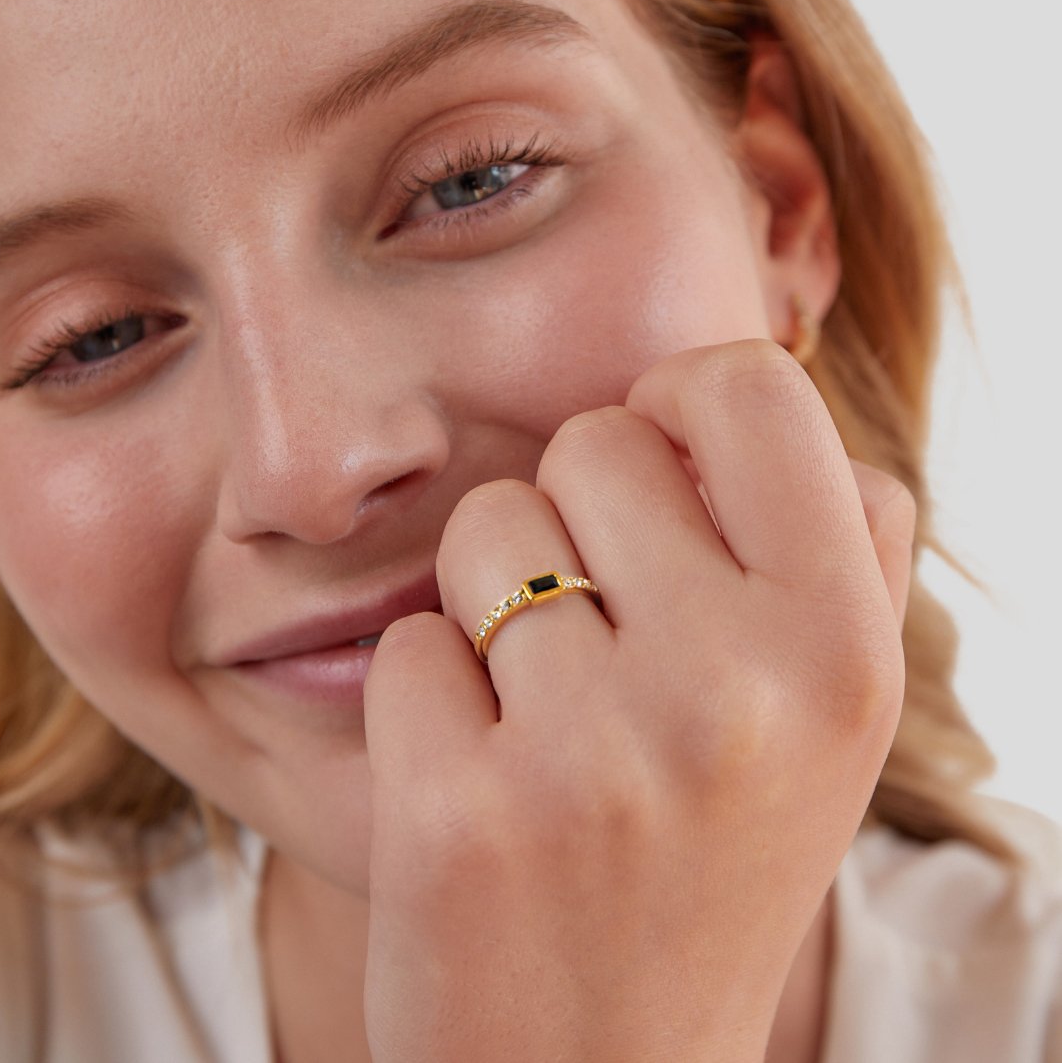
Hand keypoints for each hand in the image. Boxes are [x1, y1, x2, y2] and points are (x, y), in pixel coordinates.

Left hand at [363, 340, 913, 1061]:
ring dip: (496, 604)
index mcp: (842, 652)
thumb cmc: (713, 864)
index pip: (747, 388)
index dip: (678, 403)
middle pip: (591, 442)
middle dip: (576, 512)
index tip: (651, 469)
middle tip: (597, 625)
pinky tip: (483, 780)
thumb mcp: (828, 720)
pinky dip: (430, 695)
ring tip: (545, 713)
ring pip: (487, 527)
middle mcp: (736, 694)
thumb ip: (832, 548)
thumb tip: (757, 412)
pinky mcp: (460, 816)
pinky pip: (410, 641)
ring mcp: (593, 756)